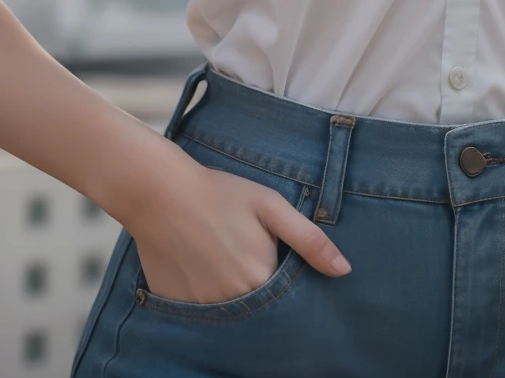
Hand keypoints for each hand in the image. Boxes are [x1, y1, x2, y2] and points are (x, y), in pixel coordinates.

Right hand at [127, 152, 349, 303]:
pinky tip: (200, 265)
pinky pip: (202, 313)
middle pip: (259, 307)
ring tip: (220, 257)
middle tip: (242, 254)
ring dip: (233, 293)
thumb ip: (309, 240)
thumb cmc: (220, 193)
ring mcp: (203, 310)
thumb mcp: (270, 206)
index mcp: (260, 279)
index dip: (283, 280)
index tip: (273, 260)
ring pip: (231, 311)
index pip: (286, 297)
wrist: (160, 192)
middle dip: (258, 287)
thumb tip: (344, 271)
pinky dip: (206, 296)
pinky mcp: (177, 308)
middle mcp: (234, 304)